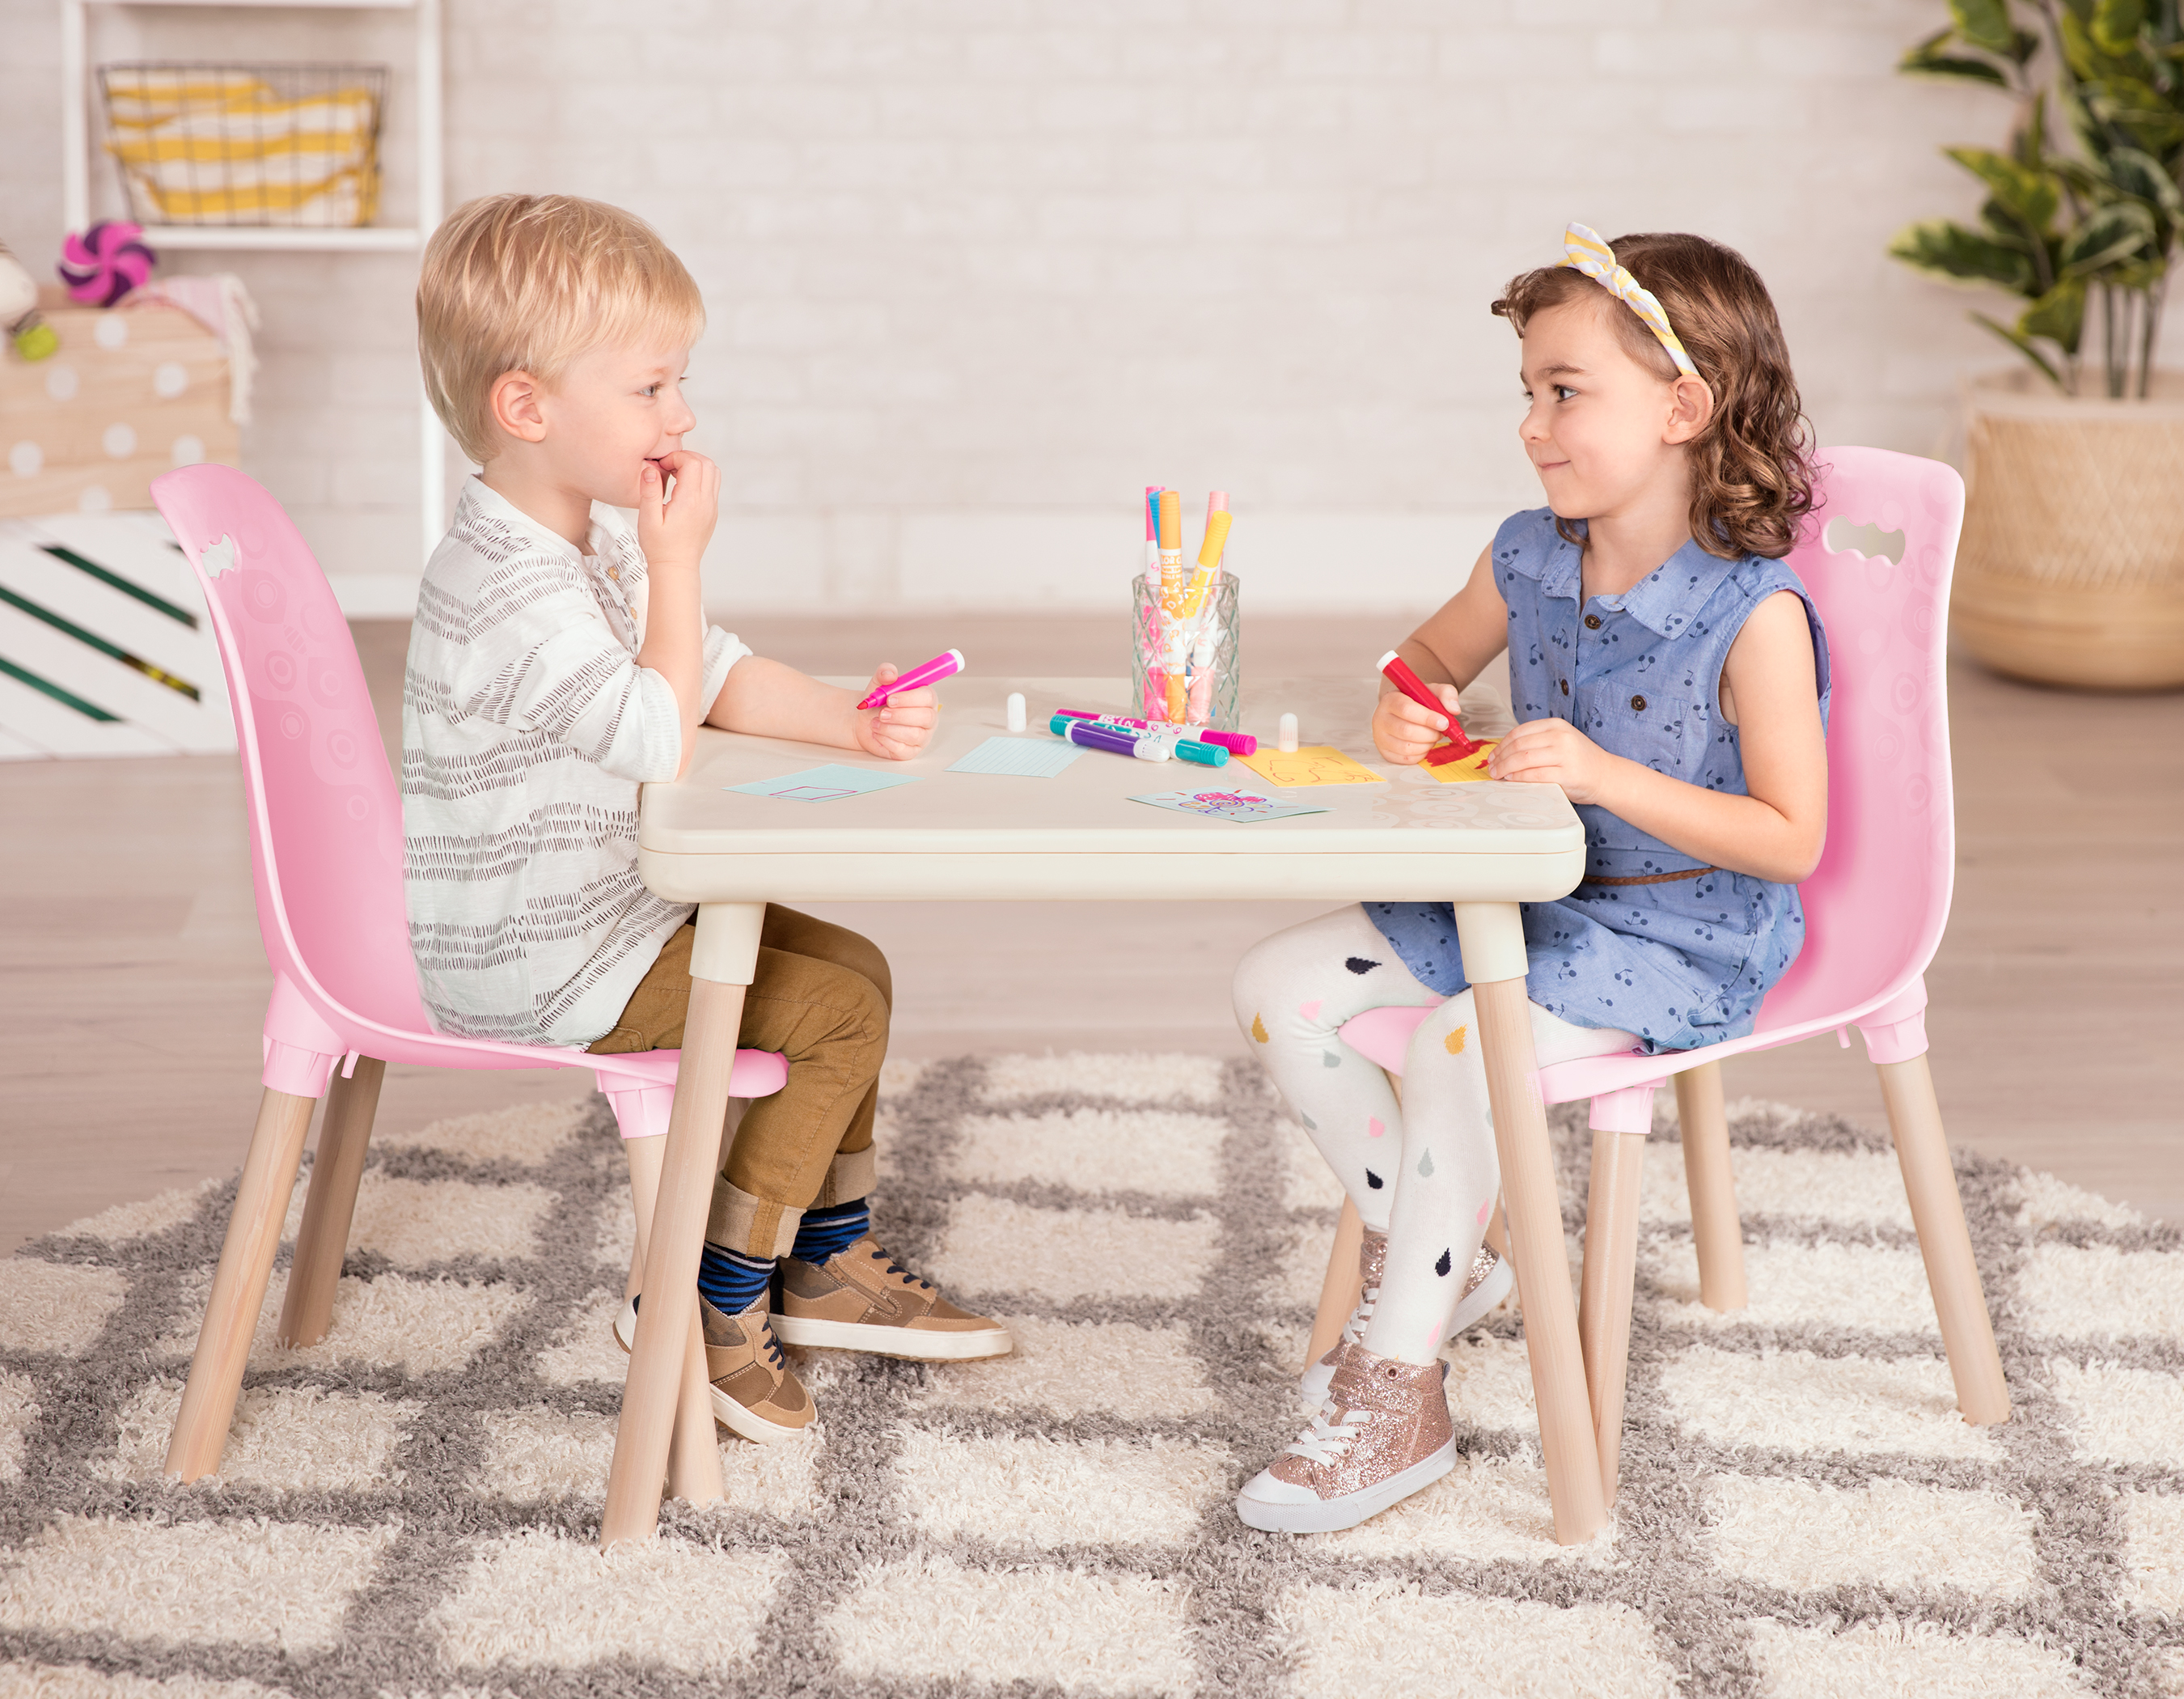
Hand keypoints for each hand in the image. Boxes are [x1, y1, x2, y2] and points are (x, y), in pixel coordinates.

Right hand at [637, 450, 718, 572]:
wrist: (676, 567)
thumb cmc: (660, 546)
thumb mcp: (648, 519)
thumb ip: (649, 492)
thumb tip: (651, 469)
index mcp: (690, 501)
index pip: (692, 463)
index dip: (676, 457)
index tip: (662, 465)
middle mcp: (705, 502)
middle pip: (707, 463)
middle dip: (687, 457)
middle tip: (669, 466)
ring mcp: (712, 508)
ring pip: (713, 472)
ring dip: (696, 466)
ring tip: (676, 473)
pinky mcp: (712, 513)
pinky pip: (713, 486)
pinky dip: (701, 478)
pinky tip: (683, 487)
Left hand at [852, 663, 938, 760]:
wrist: (863, 722)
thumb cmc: (876, 704)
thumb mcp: (878, 684)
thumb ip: (885, 673)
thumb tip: (890, 674)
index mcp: (925, 699)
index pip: (928, 697)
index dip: (910, 698)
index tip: (890, 698)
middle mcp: (928, 718)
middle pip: (926, 717)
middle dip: (901, 715)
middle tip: (882, 713)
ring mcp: (922, 737)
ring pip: (914, 735)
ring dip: (890, 728)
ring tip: (875, 722)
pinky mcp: (910, 752)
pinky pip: (903, 749)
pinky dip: (886, 740)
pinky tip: (878, 733)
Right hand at [1372, 681, 1457, 764]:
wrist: (1404, 712)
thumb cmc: (1417, 702)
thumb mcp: (1433, 691)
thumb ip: (1446, 695)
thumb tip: (1454, 709)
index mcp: (1390, 700)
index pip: (1406, 710)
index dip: (1427, 718)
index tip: (1444, 722)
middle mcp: (1380, 719)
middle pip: (1406, 731)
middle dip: (1430, 734)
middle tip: (1441, 731)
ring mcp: (1381, 737)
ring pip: (1407, 748)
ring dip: (1427, 744)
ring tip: (1432, 736)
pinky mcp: (1385, 752)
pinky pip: (1407, 759)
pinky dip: (1422, 753)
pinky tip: (1424, 743)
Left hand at [1487, 717, 1622, 803]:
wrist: (1606, 775)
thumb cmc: (1579, 761)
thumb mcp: (1560, 741)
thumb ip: (1536, 742)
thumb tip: (1502, 752)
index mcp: (1556, 725)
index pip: (1519, 732)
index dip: (1501, 744)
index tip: (1493, 755)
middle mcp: (1560, 737)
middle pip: (1518, 745)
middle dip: (1500, 758)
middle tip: (1491, 768)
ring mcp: (1564, 755)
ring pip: (1523, 759)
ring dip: (1505, 768)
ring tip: (1497, 775)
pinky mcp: (1567, 774)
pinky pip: (1534, 775)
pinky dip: (1518, 778)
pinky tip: (1511, 779)